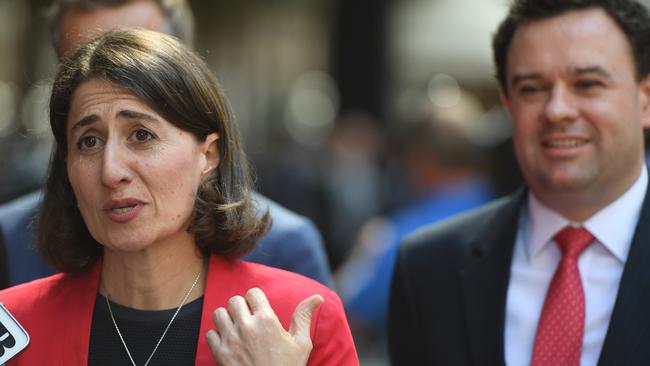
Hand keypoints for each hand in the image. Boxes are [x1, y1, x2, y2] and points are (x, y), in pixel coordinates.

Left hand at [206, 287, 323, 365]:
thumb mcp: (301, 343)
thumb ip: (304, 316)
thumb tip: (316, 297)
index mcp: (267, 320)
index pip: (253, 293)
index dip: (256, 299)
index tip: (259, 308)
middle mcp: (246, 327)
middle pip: (234, 300)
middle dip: (241, 307)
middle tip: (247, 317)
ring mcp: (231, 340)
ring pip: (219, 314)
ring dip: (227, 318)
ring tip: (236, 327)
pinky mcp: (219, 354)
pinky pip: (209, 334)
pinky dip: (217, 336)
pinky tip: (228, 342)